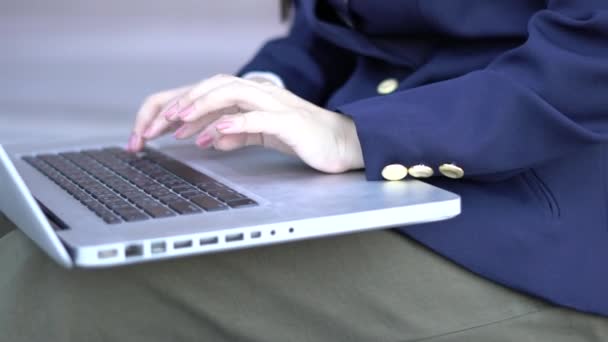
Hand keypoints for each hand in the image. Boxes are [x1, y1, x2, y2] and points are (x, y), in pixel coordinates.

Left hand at [131, 74, 363, 173]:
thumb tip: (208, 138)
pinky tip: (213, 133)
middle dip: (180, 102)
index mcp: (250, 97)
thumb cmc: (304, 138)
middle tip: (156, 126)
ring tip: (177, 123)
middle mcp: (260, 94)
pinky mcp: (289, 121)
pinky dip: (234, 123)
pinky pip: (257, 117)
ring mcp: (275, 105)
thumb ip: (236, 134)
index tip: (150, 130)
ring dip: (201, 106)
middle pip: (213, 84)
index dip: (175, 106)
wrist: (342, 144)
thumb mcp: (261, 136)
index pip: (206, 92)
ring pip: (232, 92)